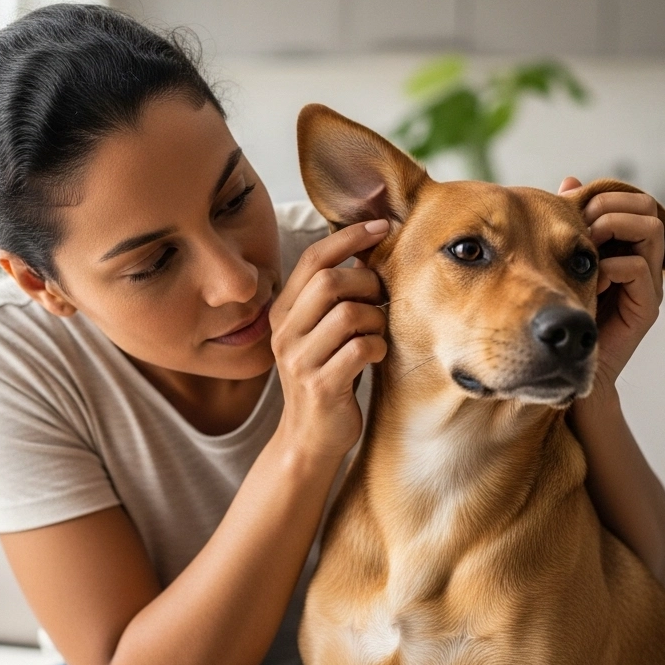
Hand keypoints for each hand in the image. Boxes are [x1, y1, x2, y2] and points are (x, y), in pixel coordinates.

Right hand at [269, 219, 390, 465]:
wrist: (310, 439)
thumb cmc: (326, 376)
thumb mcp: (320, 333)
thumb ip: (332, 298)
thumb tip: (368, 252)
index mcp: (283, 312)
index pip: (313, 259)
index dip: (348, 237)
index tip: (382, 226)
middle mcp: (284, 333)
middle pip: (329, 282)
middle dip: (366, 283)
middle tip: (382, 299)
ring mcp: (299, 361)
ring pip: (349, 314)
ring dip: (376, 319)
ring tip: (377, 333)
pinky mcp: (321, 386)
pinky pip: (362, 348)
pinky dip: (379, 347)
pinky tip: (377, 356)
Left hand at [558, 176, 664, 388]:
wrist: (567, 366)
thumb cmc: (562, 313)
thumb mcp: (562, 259)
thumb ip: (570, 223)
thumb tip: (569, 181)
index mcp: (624, 246)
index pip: (633, 199)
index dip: (606, 195)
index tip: (576, 208)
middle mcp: (643, 260)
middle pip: (647, 206)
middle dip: (611, 206)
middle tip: (584, 225)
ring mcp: (648, 283)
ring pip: (651, 229)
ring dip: (614, 228)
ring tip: (588, 244)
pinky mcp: (646, 307)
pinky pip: (637, 267)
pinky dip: (611, 266)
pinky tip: (592, 279)